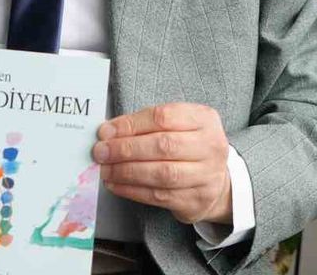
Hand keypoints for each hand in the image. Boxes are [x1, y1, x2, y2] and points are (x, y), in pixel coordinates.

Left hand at [93, 102, 231, 224]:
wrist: (216, 180)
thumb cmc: (188, 146)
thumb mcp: (178, 125)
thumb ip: (146, 124)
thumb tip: (108, 133)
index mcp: (204, 120)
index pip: (164, 117)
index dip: (131, 124)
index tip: (106, 131)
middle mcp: (210, 146)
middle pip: (163, 145)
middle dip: (126, 149)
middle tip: (101, 151)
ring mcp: (206, 175)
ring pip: (161, 173)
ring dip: (127, 172)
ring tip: (105, 169)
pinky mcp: (195, 200)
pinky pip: (159, 196)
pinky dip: (133, 190)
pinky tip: (116, 185)